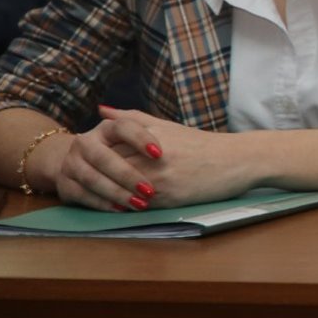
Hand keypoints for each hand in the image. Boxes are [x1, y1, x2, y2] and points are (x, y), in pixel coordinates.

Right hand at [39, 122, 160, 212]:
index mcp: (105, 128)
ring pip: (92, 179)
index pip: (122, 127)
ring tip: (139, 204)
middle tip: (149, 190)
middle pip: (104, 158)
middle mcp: (85, 142)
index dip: (140, 139)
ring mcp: (71, 164)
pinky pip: (83, 195)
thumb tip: (134, 112)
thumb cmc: (116, 149)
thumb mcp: (130, 135)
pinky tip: (120, 209)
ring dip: (116, 193)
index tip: (159, 154)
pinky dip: (102, 203)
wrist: (78, 163)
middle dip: (128, 175)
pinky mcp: (65, 185)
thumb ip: (140, 122)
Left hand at [93, 106, 257, 207]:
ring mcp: (160, 178)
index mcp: (150, 136)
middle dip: (94, 176)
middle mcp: (152, 157)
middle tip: (80, 181)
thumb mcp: (167, 125)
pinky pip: (136, 205)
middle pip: (109, 168)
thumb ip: (132, 118)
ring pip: (119, 189)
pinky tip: (117, 207)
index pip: (106, 147)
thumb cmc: (201, 144)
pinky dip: (123, 207)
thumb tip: (101, 110)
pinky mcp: (169, 198)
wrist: (237, 161)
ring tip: (95, 197)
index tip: (82, 162)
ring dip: (105, 195)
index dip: (91, 155)